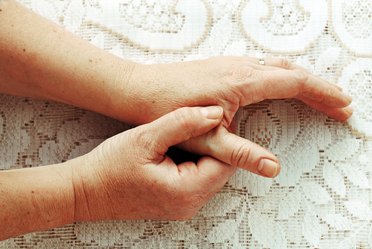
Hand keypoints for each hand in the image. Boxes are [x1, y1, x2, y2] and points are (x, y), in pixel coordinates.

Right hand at [72, 106, 235, 220]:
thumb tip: (214, 113)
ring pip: (210, 172)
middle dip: (213, 144)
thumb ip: (183, 123)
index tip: (212, 118)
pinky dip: (193, 161)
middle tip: (197, 122)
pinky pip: (197, 179)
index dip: (224, 137)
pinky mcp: (177, 202)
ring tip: (184, 134)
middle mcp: (190, 204)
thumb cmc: (109, 167)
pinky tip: (177, 148)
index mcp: (186, 191)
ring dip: (203, 152)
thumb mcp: (146, 138)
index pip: (225, 163)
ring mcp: (183, 206)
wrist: (86, 190)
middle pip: (220, 169)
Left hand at [127, 56, 352, 176]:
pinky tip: (284, 86)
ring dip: (302, 81)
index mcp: (242, 82)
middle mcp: (240, 67)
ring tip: (319, 96)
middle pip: (292, 72)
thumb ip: (241, 153)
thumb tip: (273, 168)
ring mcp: (231, 64)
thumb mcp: (206, 138)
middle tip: (339, 104)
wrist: (140, 90)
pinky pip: (263, 67)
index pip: (295, 84)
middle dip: (319, 88)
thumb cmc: (168, 110)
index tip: (342, 107)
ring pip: (278, 67)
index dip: (323, 95)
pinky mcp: (223, 67)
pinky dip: (283, 76)